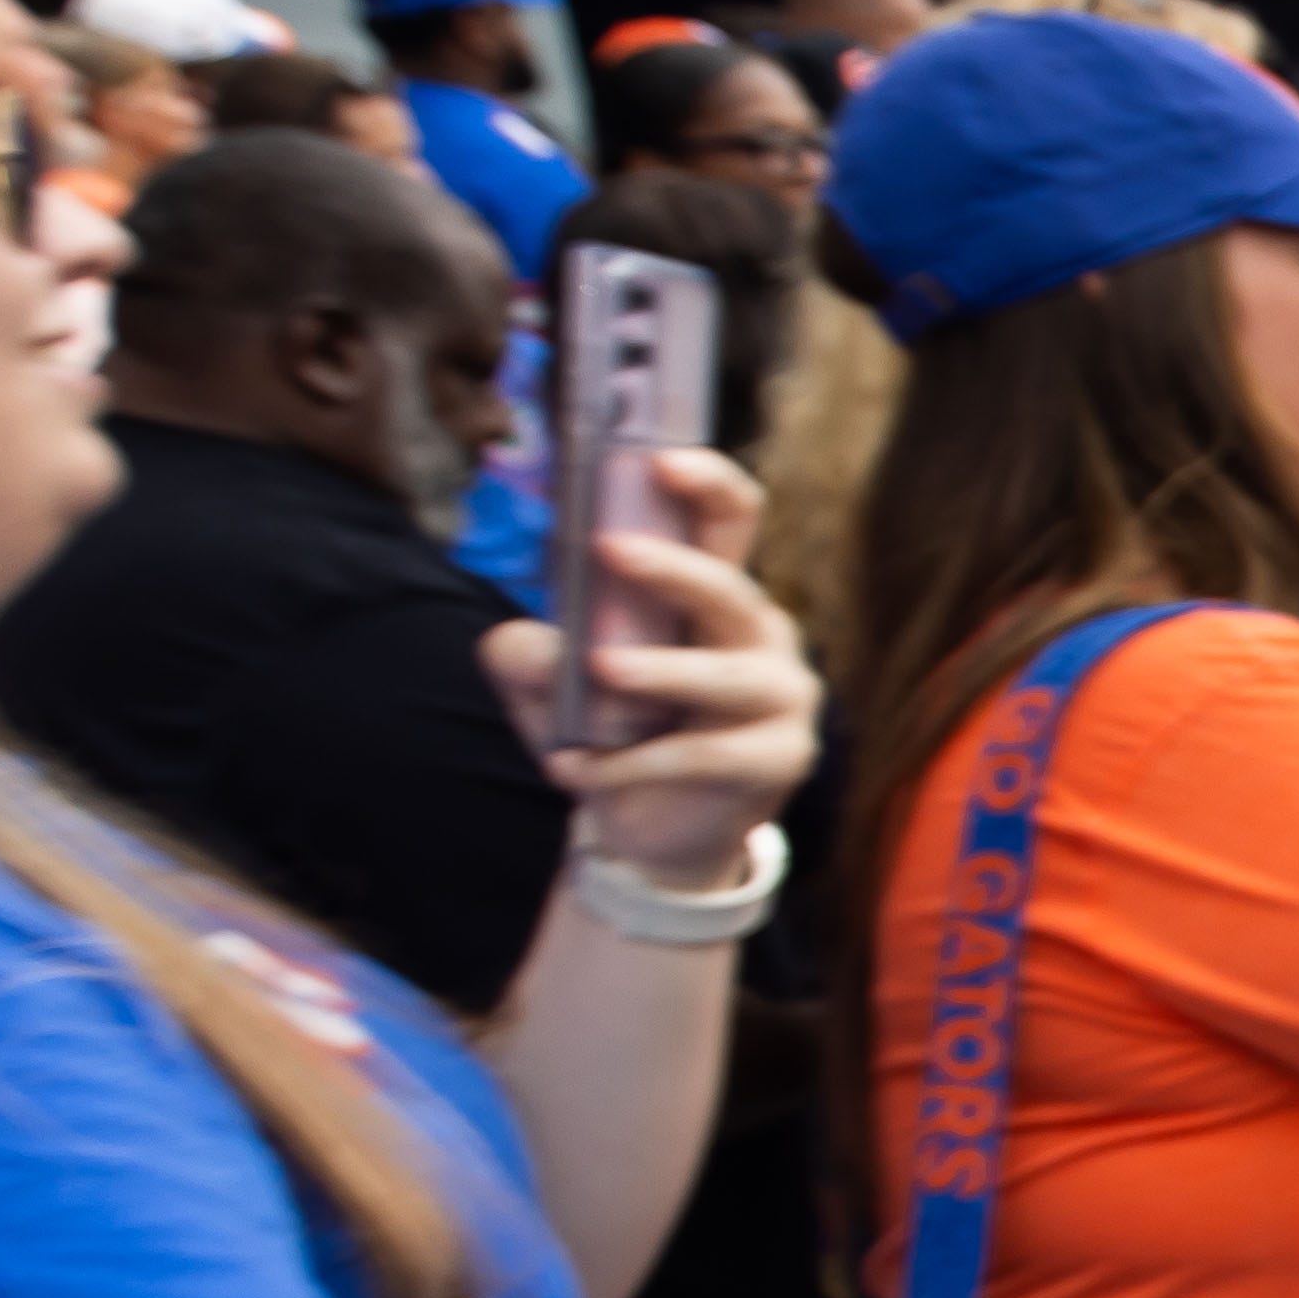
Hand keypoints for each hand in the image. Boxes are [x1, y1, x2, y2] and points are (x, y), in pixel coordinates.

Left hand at [479, 446, 817, 892]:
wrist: (653, 835)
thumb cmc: (615, 736)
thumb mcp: (552, 690)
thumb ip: (526, 658)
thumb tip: (518, 640)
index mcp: (713, 596)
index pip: (732, 518)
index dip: (707, 482)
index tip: (660, 461)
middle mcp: (759, 635)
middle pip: (730, 588)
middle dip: (672, 567)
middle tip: (606, 550)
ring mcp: (780, 698)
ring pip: (724, 675)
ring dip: (661, 670)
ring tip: (598, 670)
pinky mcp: (777, 759)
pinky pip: (705, 753)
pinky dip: (636, 763)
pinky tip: (579, 770)